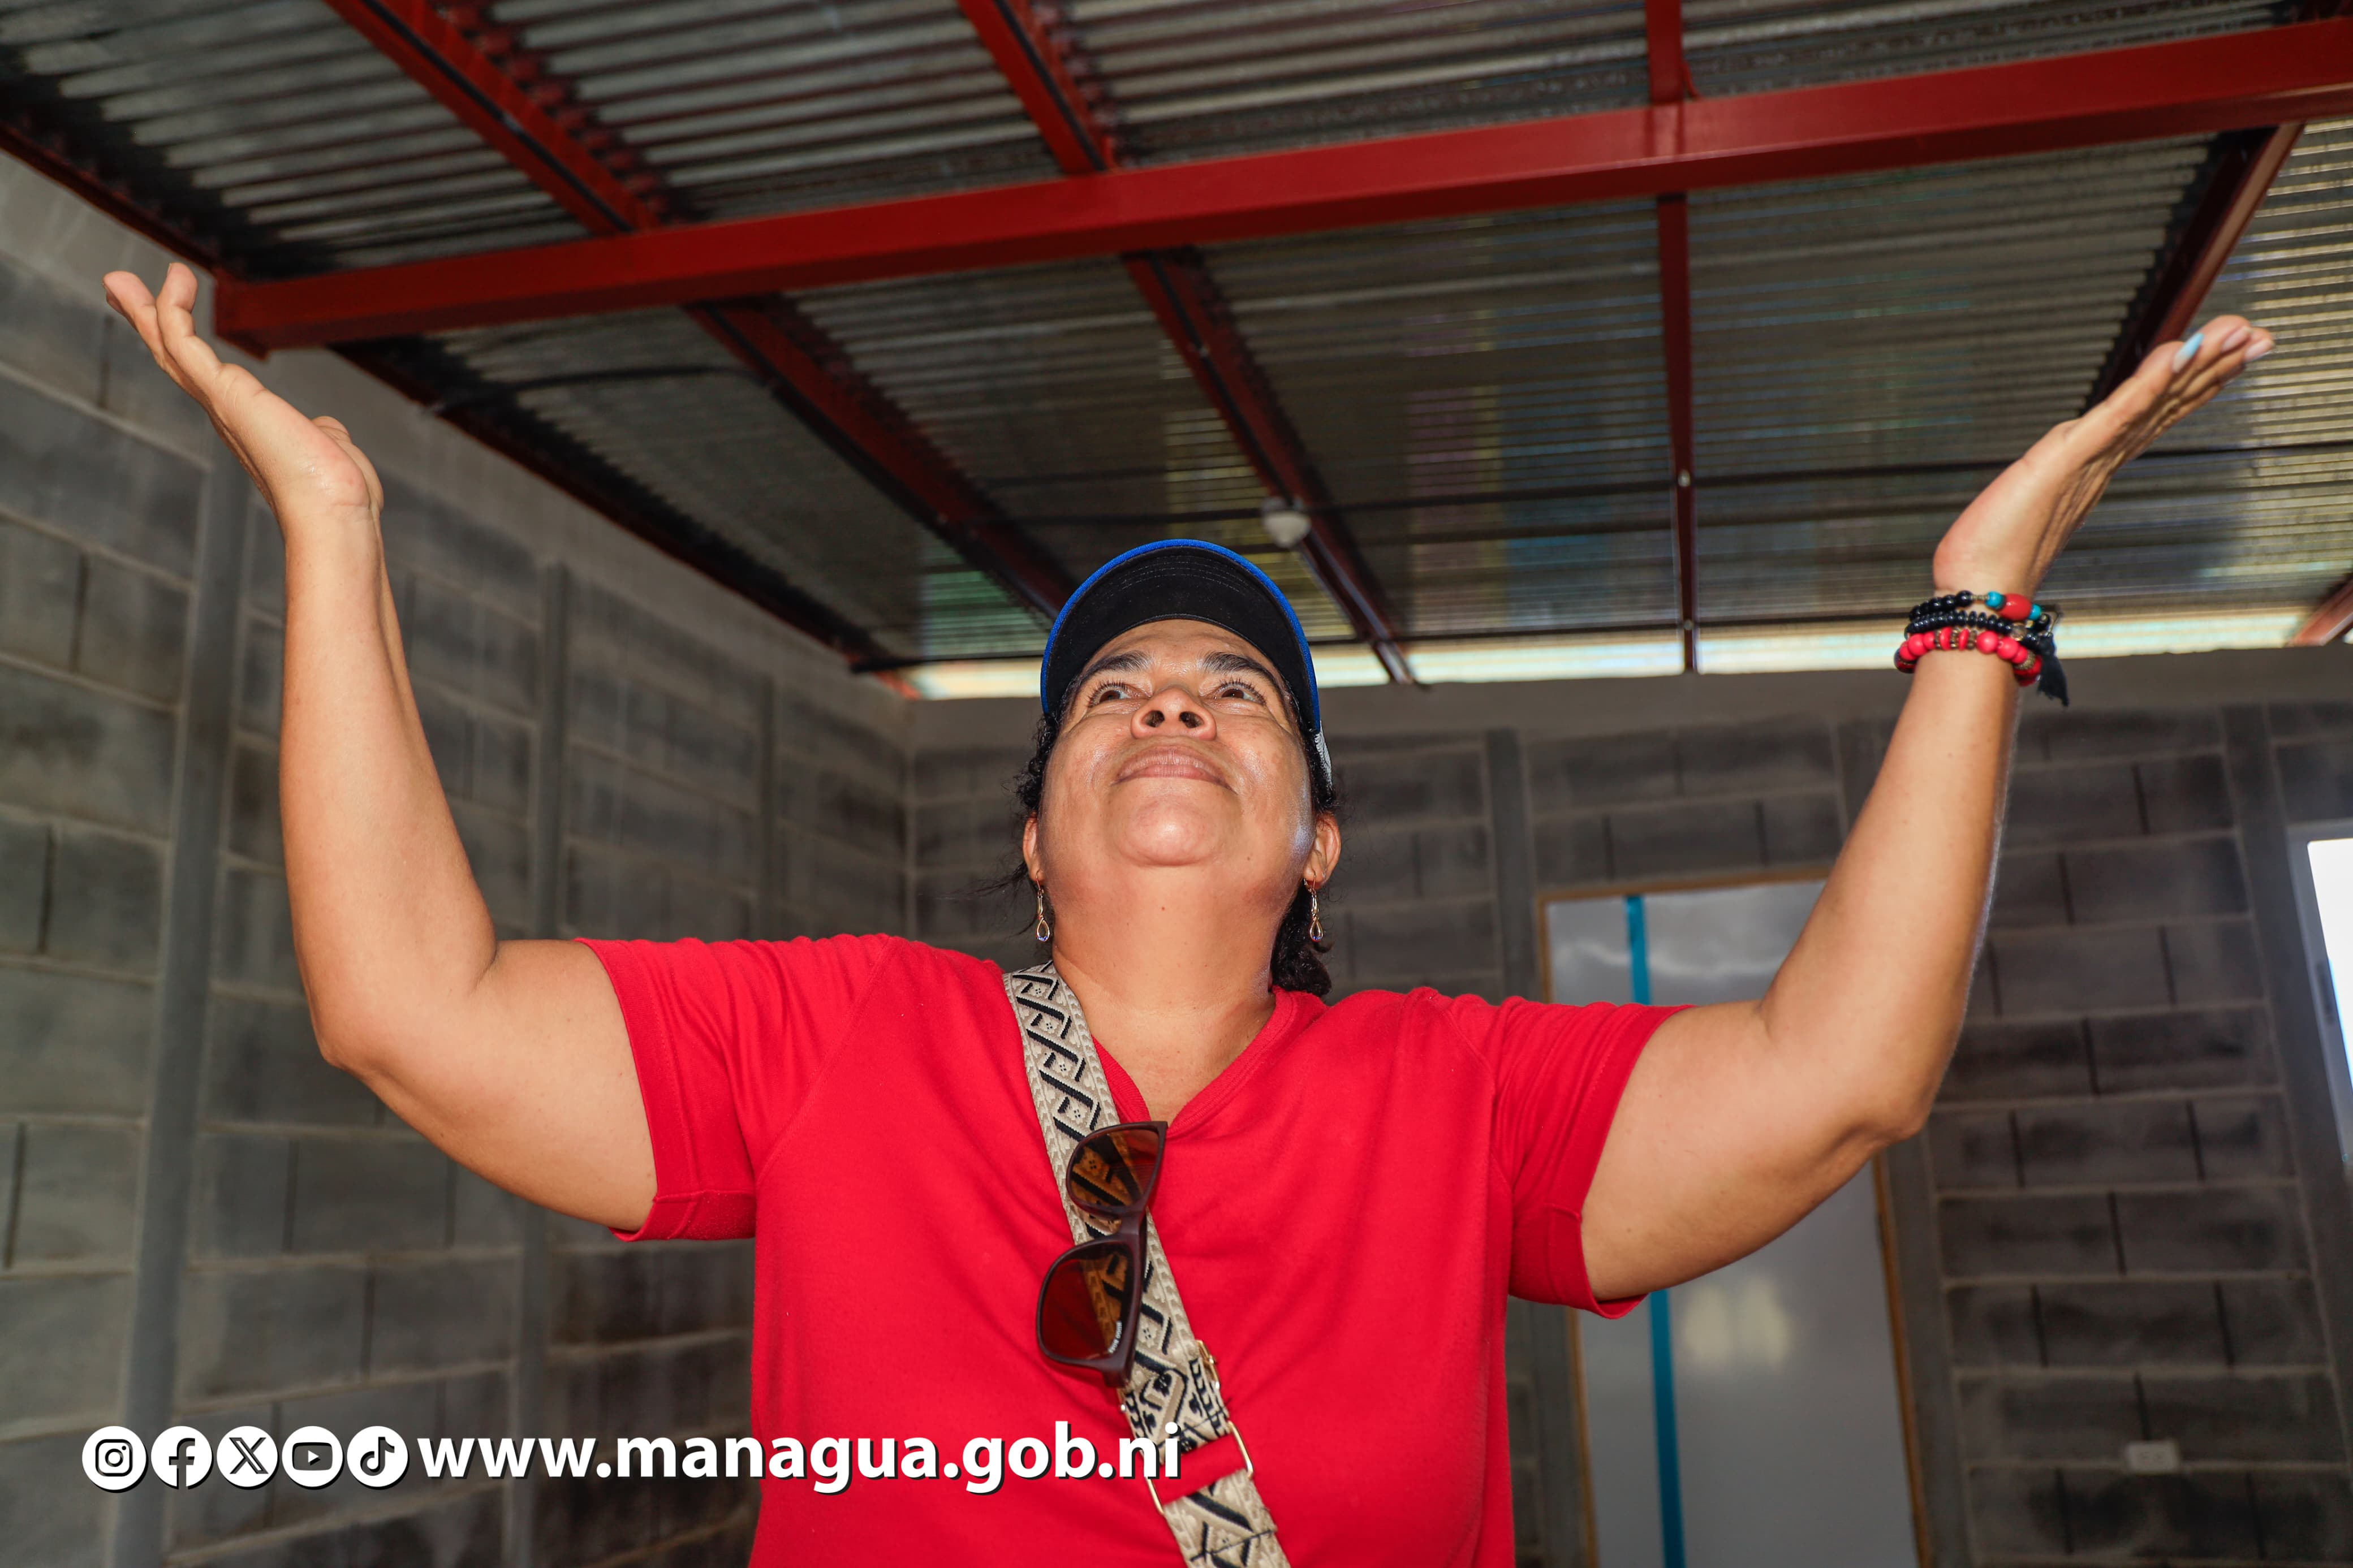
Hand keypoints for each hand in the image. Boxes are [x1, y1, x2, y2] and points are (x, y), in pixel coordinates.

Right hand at [102, 263, 382, 527]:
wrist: (333, 510)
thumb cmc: (335, 491)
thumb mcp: (324, 447)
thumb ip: (318, 431)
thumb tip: (325, 428)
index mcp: (243, 421)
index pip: (200, 374)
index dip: (180, 341)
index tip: (166, 309)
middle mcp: (223, 413)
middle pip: (172, 357)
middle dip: (146, 319)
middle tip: (118, 286)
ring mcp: (219, 404)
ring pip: (169, 348)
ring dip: (146, 309)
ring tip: (119, 277)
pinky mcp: (224, 393)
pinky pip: (184, 343)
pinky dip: (173, 310)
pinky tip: (175, 281)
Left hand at [1931, 317, 2272, 595]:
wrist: (1981, 586)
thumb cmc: (1995, 551)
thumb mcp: (2034, 495)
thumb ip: (2055, 476)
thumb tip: (2065, 460)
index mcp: (2096, 465)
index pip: (2157, 414)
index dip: (2197, 381)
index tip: (2233, 352)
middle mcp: (2102, 460)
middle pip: (2170, 404)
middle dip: (2216, 366)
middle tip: (2260, 335)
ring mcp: (2091, 458)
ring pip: (2156, 402)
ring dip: (2200, 364)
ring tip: (2240, 332)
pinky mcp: (2068, 457)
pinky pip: (2117, 414)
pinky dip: (2148, 383)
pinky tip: (2177, 353)